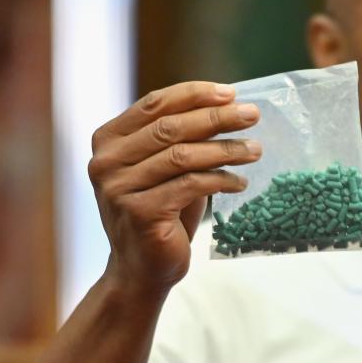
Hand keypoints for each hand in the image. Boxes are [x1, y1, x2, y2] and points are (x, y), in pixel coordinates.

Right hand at [88, 81, 260, 294]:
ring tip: (255, 149)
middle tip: (252, 115)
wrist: (142, 269)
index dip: (194, 95)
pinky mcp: (139, 212)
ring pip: (182, 156)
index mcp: (108, 140)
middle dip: (217, 118)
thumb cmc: (160, 214)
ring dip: (225, 149)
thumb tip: (226, 106)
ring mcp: (119, 188)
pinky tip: (240, 182)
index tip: (231, 93)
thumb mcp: (166, 169)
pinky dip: (220, 180)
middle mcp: (106, 161)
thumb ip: (181, 139)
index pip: (155, 105)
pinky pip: (189, 185)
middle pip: (170, 127)